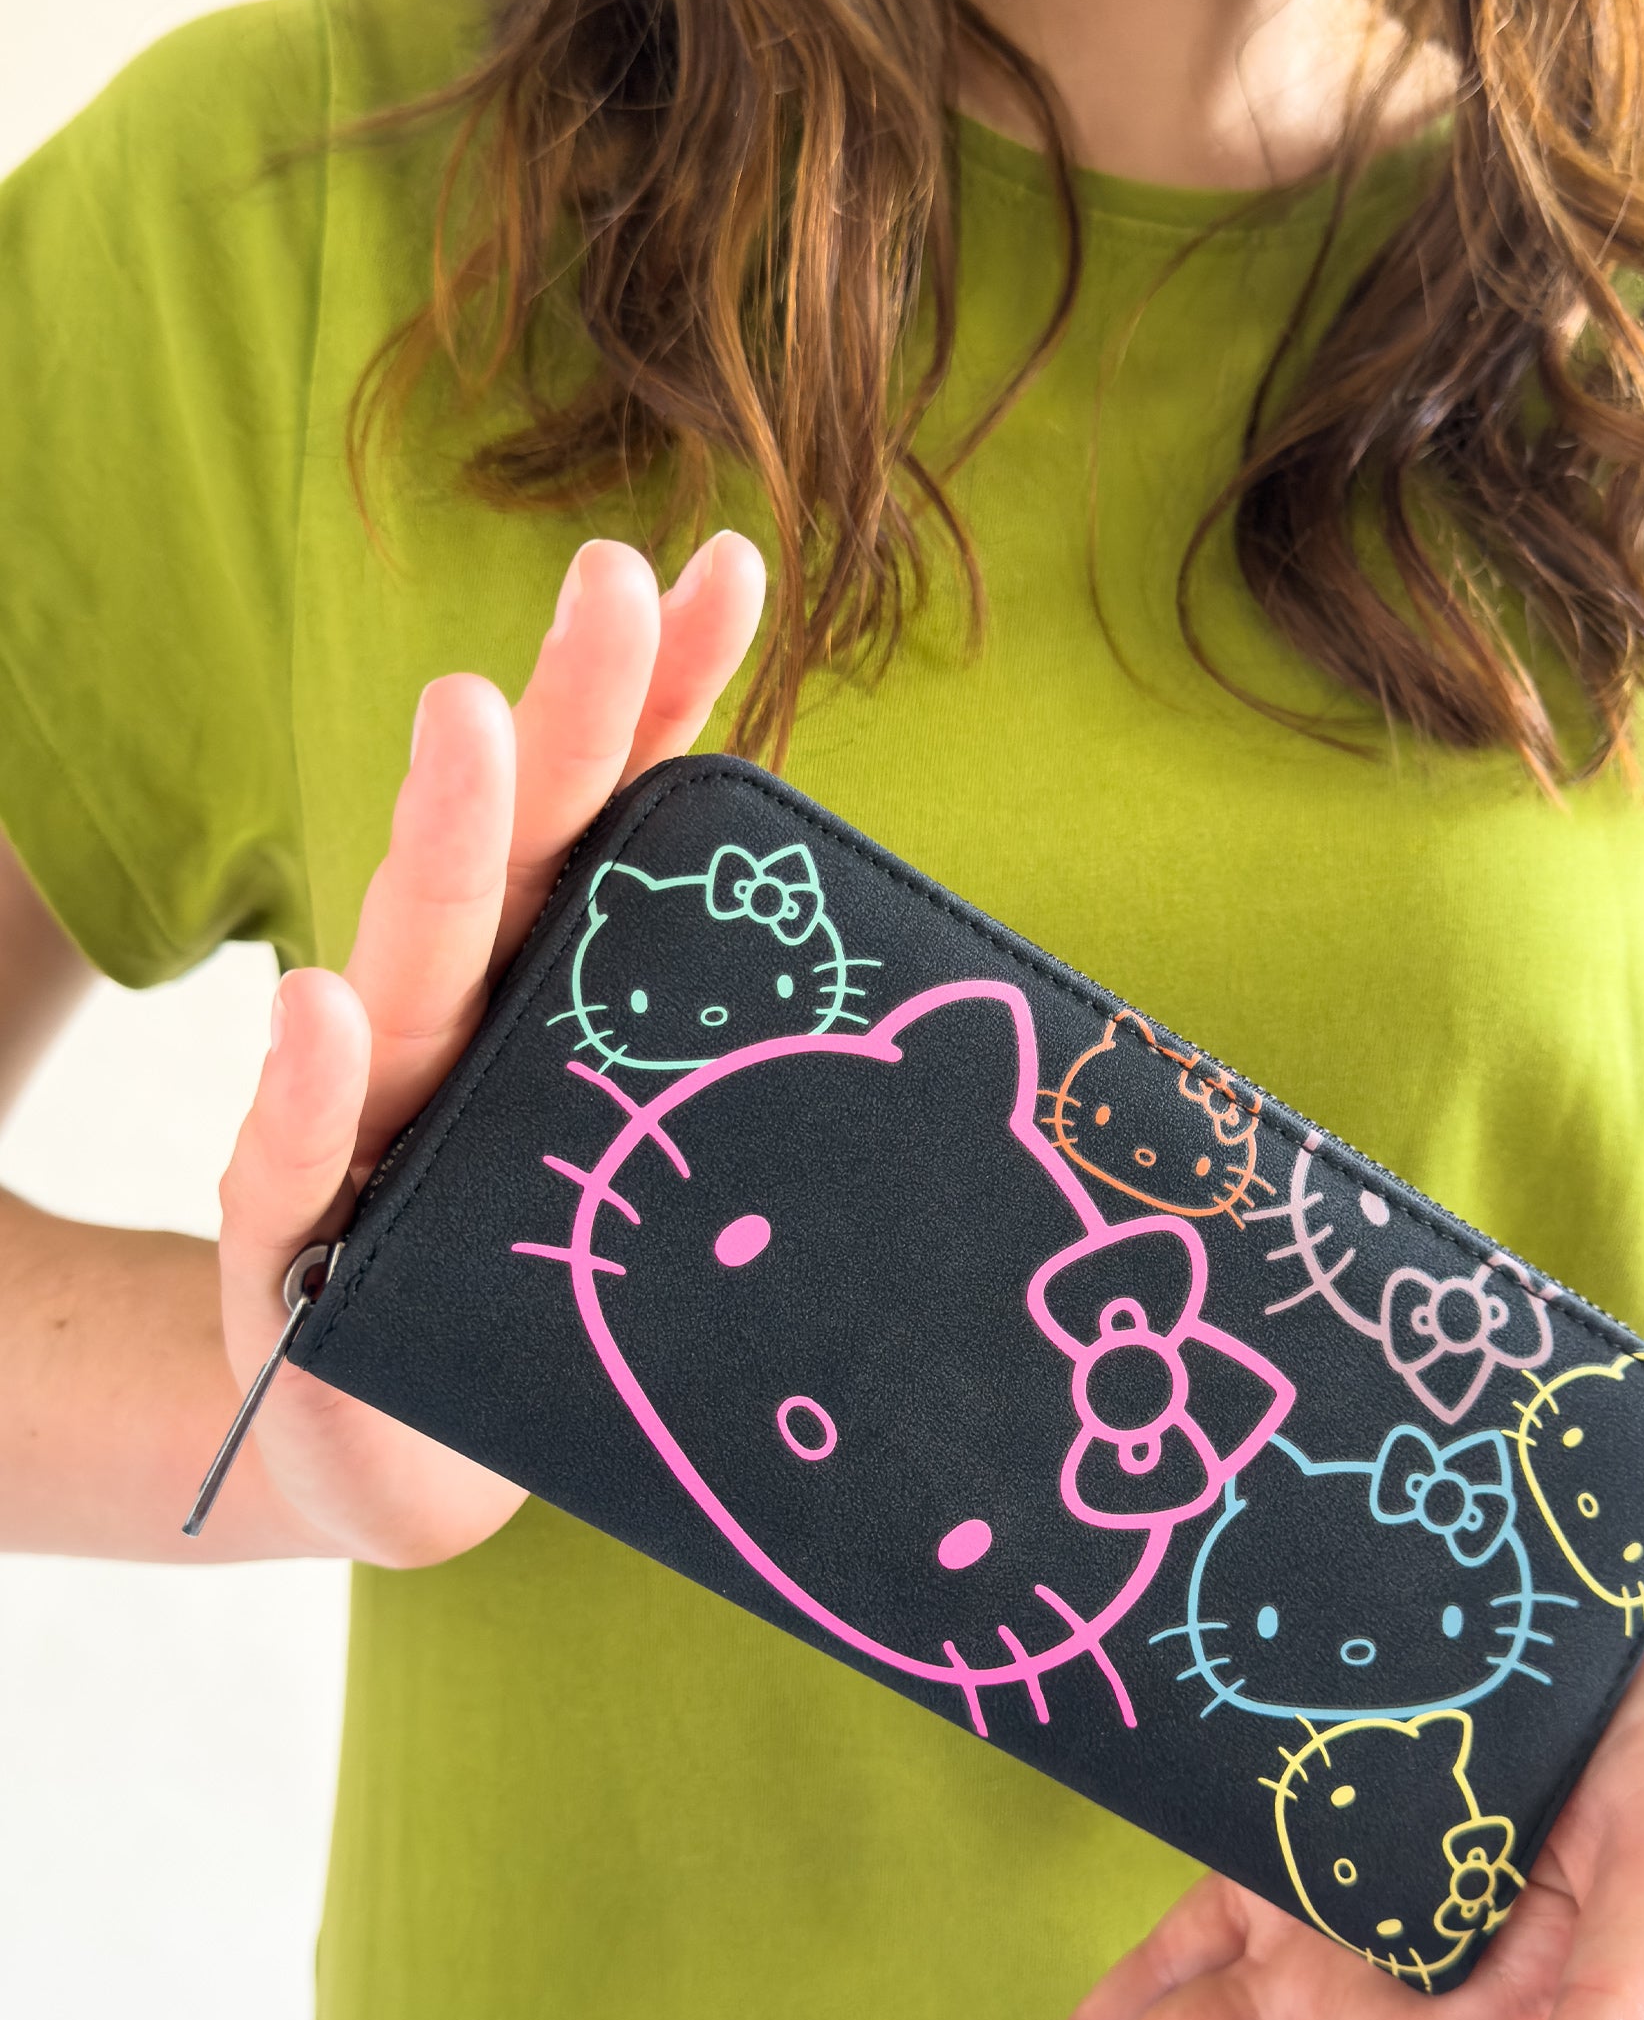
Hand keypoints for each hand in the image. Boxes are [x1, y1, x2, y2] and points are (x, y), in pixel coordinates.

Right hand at [212, 533, 765, 1563]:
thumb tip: (973, 1025)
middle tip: (610, 583)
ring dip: (444, 848)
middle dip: (570, 720)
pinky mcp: (294, 1247)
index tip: (727, 567)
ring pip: (409, 970)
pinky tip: (328, 1009)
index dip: (666, 700)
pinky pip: (296, 1168)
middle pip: (521, 858)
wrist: (402, 1451)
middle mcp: (459, 1027)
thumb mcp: (687, 1199)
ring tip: (471, 724)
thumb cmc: (557, 1302)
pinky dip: (314, 1093)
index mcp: (558, 995)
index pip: (617, 828)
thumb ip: (761, 1094)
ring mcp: (369, 1125)